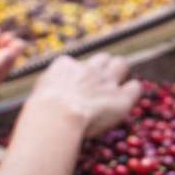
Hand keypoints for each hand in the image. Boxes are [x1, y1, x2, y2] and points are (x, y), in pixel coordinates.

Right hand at [26, 53, 142, 137]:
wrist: (58, 115)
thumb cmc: (42, 111)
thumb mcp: (40, 93)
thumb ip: (49, 87)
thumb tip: (48, 92)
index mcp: (66, 66)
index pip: (75, 64)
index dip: (78, 76)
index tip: (76, 89)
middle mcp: (88, 69)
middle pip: (103, 58)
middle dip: (104, 67)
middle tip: (102, 84)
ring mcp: (106, 81)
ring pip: (121, 64)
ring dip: (120, 72)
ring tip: (116, 88)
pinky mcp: (122, 98)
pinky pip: (135, 87)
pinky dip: (132, 91)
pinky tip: (127, 98)